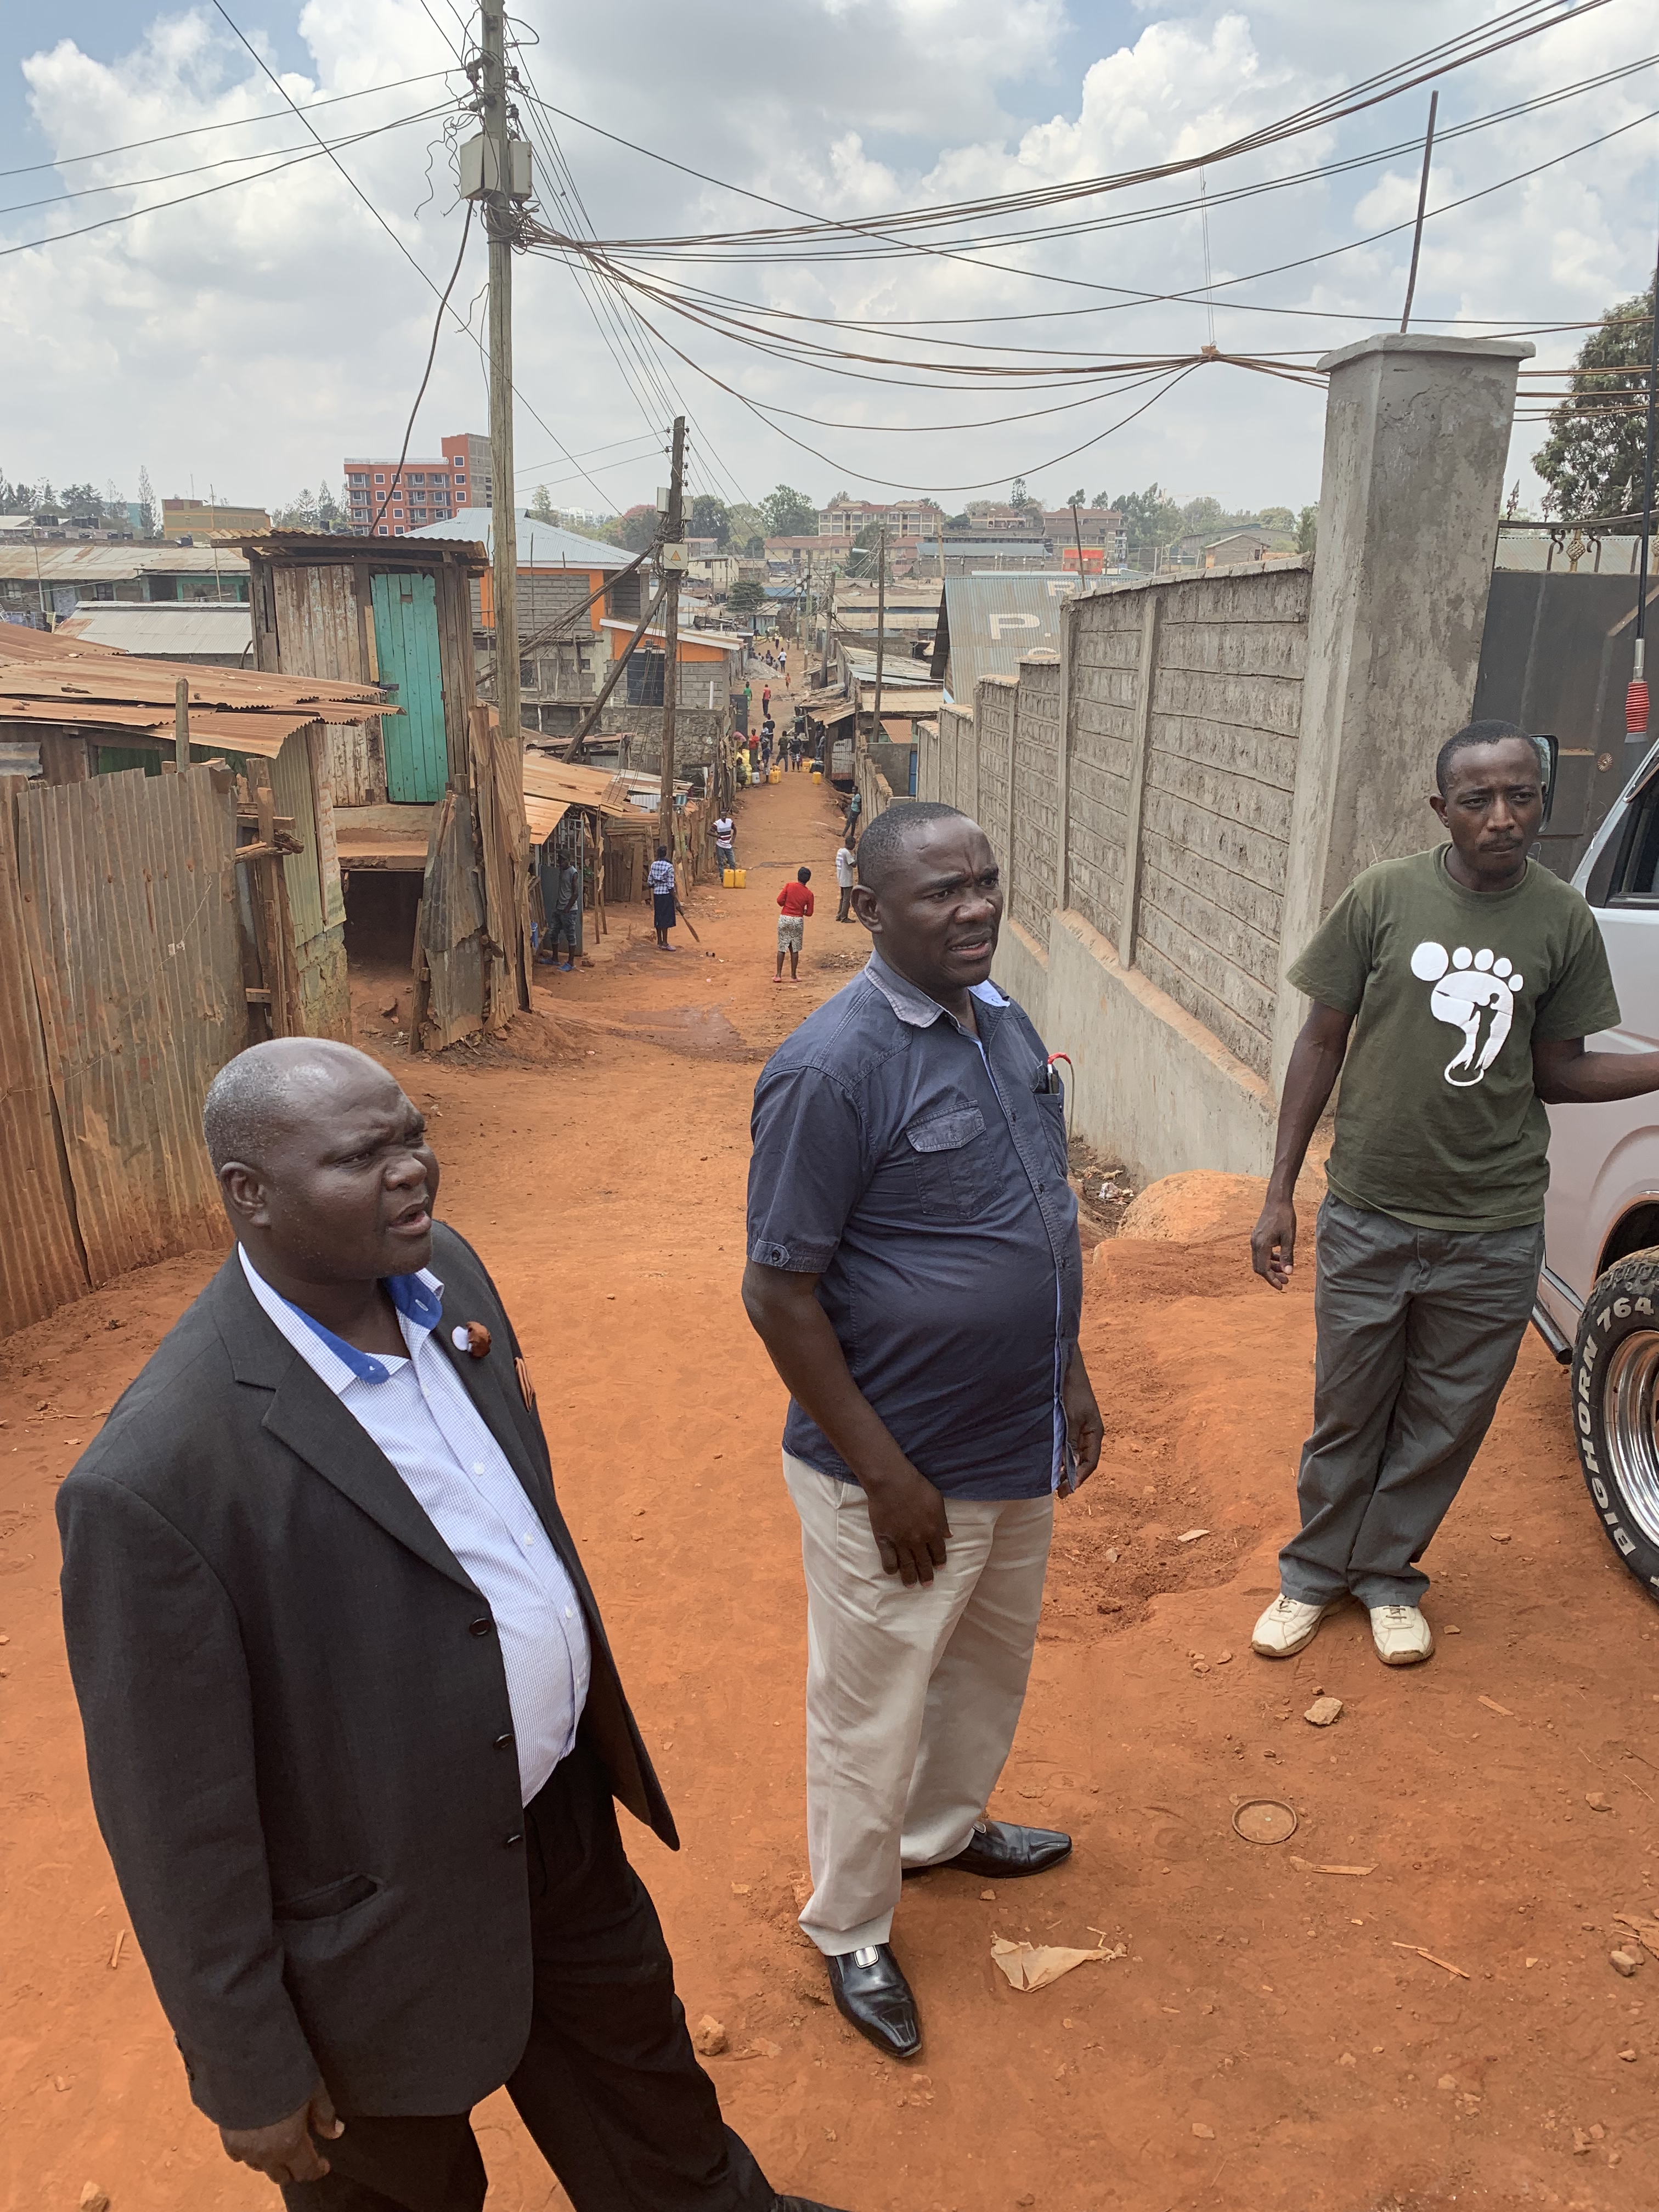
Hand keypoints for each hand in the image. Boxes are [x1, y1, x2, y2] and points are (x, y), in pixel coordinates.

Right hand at [221, 2084, 341, 2186]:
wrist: (246, 2064)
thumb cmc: (286, 2074)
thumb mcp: (314, 2090)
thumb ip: (324, 2115)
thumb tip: (335, 2132)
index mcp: (290, 2144)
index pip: (306, 2171)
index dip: (317, 2169)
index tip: (324, 2164)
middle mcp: (266, 2154)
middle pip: (281, 2176)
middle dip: (294, 2169)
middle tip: (302, 2155)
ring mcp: (244, 2149)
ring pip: (260, 2167)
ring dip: (271, 2161)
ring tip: (279, 2145)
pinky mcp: (227, 2139)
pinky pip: (239, 2156)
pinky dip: (249, 2153)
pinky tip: (254, 2140)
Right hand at [863, 1462, 950, 1586]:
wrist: (892, 1482)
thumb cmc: (917, 1487)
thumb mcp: (937, 1501)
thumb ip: (942, 1521)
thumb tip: (948, 1535)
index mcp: (933, 1531)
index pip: (939, 1552)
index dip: (940, 1561)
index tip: (939, 1568)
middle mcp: (918, 1541)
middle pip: (923, 1562)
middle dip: (926, 1575)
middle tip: (927, 1584)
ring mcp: (900, 1542)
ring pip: (907, 1566)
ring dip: (910, 1577)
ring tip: (911, 1585)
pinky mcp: (884, 1540)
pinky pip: (888, 1560)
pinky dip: (891, 1569)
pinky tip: (893, 1572)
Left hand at [1059, 1346, 1103, 1494]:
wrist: (1064, 1366)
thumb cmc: (1070, 1390)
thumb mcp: (1071, 1419)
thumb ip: (1069, 1443)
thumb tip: (1066, 1467)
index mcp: (1095, 1432)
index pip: (1090, 1462)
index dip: (1079, 1478)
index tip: (1067, 1490)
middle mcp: (1088, 1432)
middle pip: (1082, 1460)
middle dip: (1071, 1476)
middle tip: (1057, 1491)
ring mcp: (1078, 1426)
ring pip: (1072, 1453)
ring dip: (1064, 1466)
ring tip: (1051, 1480)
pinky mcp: (1067, 1420)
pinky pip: (1065, 1442)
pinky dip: (1059, 1453)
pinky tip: (1049, 1460)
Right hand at [1251, 1193, 1295, 1289]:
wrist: (1277, 1201)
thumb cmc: (1284, 1217)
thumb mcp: (1289, 1238)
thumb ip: (1287, 1256)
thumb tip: (1288, 1273)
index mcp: (1261, 1245)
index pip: (1263, 1269)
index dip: (1272, 1280)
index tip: (1281, 1287)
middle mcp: (1254, 1243)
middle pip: (1259, 1267)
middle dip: (1271, 1276)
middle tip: (1285, 1281)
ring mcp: (1254, 1240)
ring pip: (1259, 1260)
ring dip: (1271, 1267)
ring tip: (1285, 1271)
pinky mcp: (1257, 1236)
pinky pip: (1260, 1253)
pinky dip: (1269, 1259)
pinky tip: (1280, 1258)